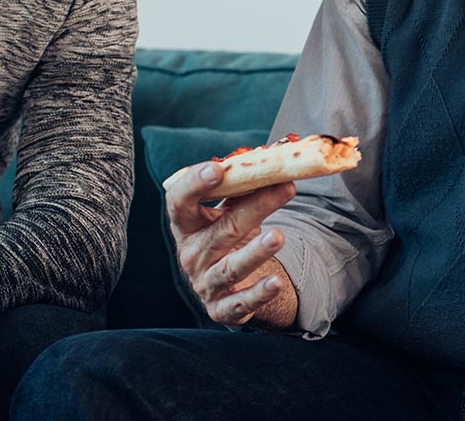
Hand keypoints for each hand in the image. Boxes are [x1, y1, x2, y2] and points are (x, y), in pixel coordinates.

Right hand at [166, 160, 297, 326]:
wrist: (225, 282)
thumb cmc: (226, 234)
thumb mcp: (227, 210)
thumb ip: (241, 187)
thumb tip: (272, 155)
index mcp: (186, 224)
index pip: (179, 202)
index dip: (194, 184)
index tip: (217, 168)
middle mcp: (191, 253)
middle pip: (221, 230)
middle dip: (255, 208)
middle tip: (284, 188)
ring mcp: (204, 283)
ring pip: (230, 267)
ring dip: (255, 252)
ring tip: (278, 236)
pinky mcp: (221, 309)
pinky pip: (240, 303)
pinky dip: (258, 294)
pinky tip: (276, 282)